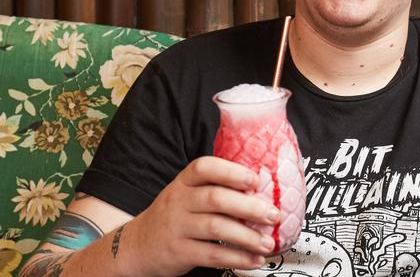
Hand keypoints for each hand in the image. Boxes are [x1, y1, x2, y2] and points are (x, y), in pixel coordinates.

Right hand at [125, 156, 279, 275]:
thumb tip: (261, 191)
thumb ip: (216, 188)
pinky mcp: (179, 252)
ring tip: (268, 242)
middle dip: (249, 207)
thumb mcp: (187, 193)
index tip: (255, 181)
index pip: (205, 168)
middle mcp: (179, 201)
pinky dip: (237, 258)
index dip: (232, 172)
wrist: (138, 245)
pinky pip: (212, 255)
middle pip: (216, 199)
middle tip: (273, 214)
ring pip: (216, 228)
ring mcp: (177, 227)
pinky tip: (253, 259)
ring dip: (247, 236)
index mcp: (184, 182)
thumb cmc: (175, 214)